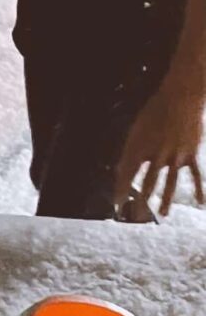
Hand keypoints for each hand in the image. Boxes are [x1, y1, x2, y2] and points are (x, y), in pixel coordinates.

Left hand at [115, 76, 205, 217]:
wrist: (180, 98)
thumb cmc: (155, 111)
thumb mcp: (136, 129)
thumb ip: (130, 151)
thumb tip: (120, 169)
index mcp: (140, 146)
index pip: (127, 172)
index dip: (121, 189)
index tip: (117, 203)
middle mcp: (157, 154)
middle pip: (148, 181)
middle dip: (141, 200)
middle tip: (137, 216)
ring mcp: (175, 155)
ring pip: (170, 182)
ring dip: (166, 199)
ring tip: (162, 214)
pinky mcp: (190, 154)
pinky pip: (195, 175)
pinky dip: (199, 189)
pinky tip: (200, 203)